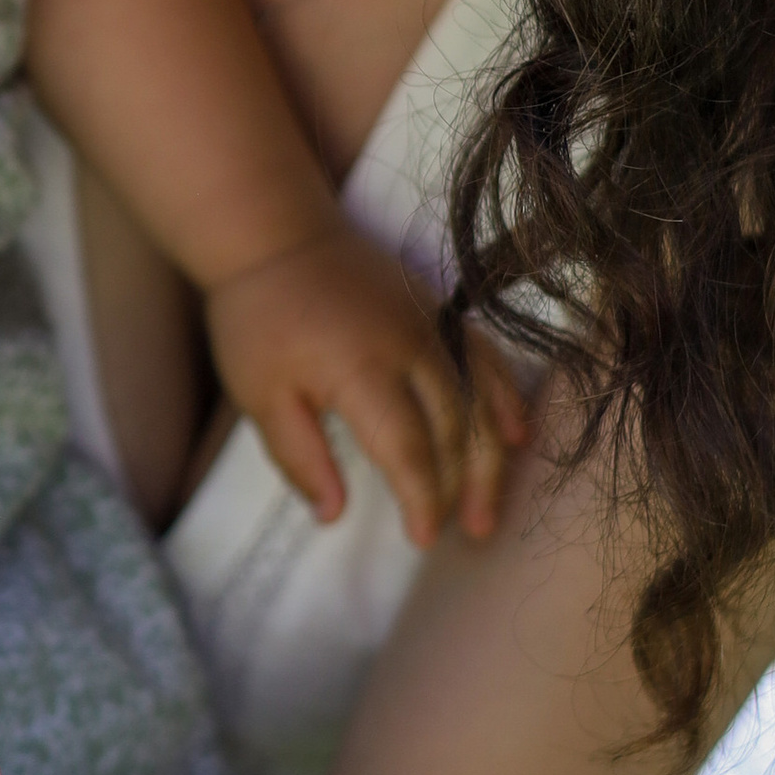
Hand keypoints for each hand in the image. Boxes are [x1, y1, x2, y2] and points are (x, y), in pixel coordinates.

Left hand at [204, 223, 528, 547]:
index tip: (424, 540)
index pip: (408, 449)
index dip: (422, 499)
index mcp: (362, 370)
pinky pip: (486, 357)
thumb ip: (299, 456)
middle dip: (462, 487)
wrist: (277, 234)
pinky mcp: (439, 310)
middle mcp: (411, 346)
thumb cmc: (259, 319)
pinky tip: (515, 436)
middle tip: (468, 533)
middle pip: (456, 429)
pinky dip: (504, 398)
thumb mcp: (259, 395)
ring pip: (480, 399)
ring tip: (490, 507)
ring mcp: (432, 324)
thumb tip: (333, 515)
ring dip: (492, 457)